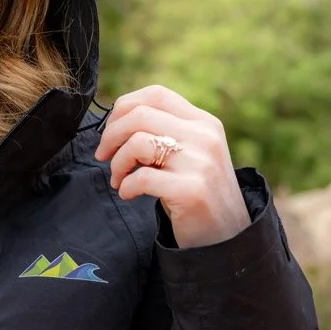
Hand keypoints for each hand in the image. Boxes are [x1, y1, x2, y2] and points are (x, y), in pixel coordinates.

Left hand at [93, 85, 250, 248]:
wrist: (227, 235)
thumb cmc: (196, 191)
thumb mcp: (191, 152)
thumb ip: (166, 131)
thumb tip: (117, 119)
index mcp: (204, 122)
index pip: (156, 94)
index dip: (124, 108)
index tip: (111, 131)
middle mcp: (204, 137)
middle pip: (140, 115)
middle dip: (111, 135)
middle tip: (103, 156)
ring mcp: (200, 163)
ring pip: (138, 144)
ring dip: (118, 163)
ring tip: (119, 179)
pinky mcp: (191, 190)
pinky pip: (142, 178)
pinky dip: (126, 187)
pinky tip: (129, 194)